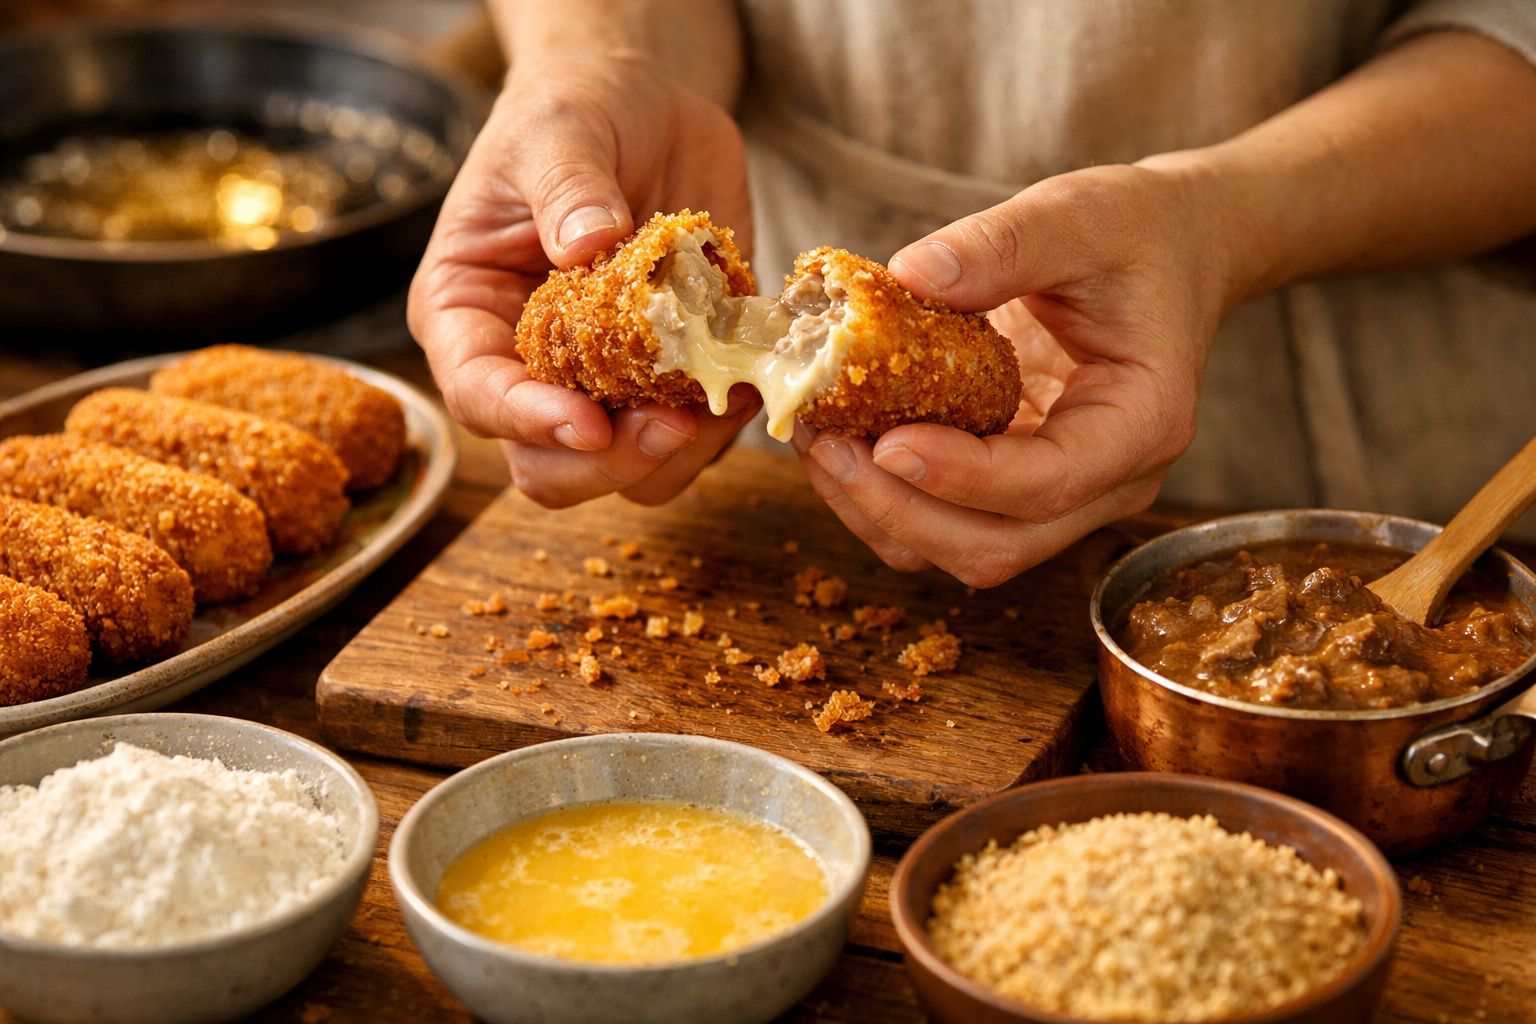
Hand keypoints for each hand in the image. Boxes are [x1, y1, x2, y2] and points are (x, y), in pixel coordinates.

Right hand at [407, 52, 758, 506]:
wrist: (647, 109)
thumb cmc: (577, 112)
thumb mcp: (559, 131)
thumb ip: (567, 187)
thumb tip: (586, 245)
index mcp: (469, 315)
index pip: (481, 396)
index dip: (529, 422)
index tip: (587, 423)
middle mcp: (528, 367)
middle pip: (548, 467)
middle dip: (610, 462)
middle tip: (673, 424)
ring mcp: (603, 383)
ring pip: (627, 472)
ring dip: (678, 456)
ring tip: (722, 400)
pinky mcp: (670, 381)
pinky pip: (694, 440)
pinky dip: (724, 427)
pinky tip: (748, 382)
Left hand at [793, 162, 1236, 586]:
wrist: (1169, 251)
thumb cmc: (1134, 233)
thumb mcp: (1081, 214)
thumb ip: (1003, 244)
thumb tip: (908, 276)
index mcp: (1141, 422)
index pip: (1048, 483)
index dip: (961, 478)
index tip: (886, 443)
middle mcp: (1107, 481)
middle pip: (997, 546)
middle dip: (901, 510)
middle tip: (828, 445)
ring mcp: (1062, 494)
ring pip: (961, 549)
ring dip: (880, 512)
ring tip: (819, 440)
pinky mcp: (1015, 485)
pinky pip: (944, 520)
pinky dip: (885, 496)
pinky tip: (840, 439)